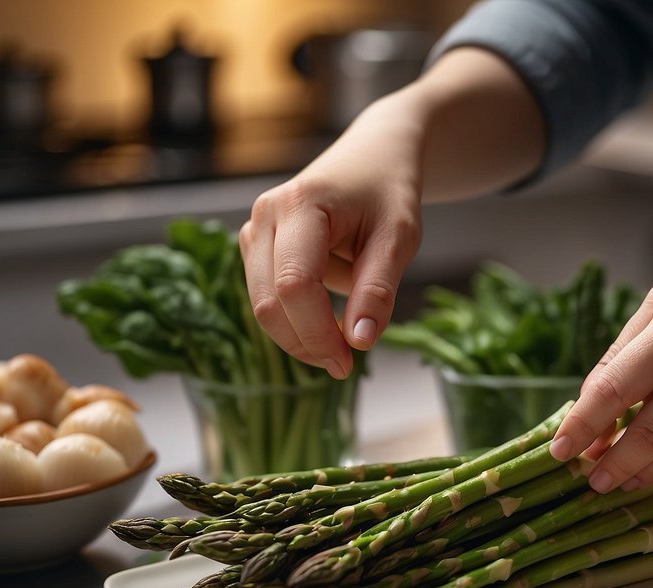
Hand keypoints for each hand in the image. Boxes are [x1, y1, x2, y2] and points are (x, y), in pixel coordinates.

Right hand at [241, 98, 424, 378]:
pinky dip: (300, 312)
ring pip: (264, 305)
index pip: (295, 285)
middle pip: (269, 302)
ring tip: (350, 314)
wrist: (374, 157)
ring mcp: (253, 230)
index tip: (347, 363)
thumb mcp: (399, 239)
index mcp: (300, 205)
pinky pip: (268, 296)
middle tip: (345, 364)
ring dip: (304, 327)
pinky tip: (334, 299)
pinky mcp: (254, 246)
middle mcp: (264, 215)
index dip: (317, 333)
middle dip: (306, 342)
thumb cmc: (388, 194)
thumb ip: (378, 291)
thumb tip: (359, 343)